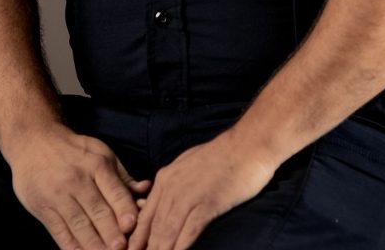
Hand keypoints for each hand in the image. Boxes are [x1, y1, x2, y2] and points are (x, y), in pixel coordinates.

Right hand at [6, 121, 152, 249]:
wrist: (34, 141)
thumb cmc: (74, 150)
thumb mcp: (100, 152)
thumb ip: (121, 175)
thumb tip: (145, 190)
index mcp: (97, 165)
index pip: (114, 190)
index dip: (123, 208)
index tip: (132, 225)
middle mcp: (78, 181)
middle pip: (97, 210)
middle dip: (111, 232)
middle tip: (122, 248)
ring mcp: (59, 196)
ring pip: (79, 224)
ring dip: (93, 244)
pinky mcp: (44, 209)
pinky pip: (60, 232)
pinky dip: (71, 246)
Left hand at [128, 126, 275, 249]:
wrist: (247, 144)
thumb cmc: (222, 157)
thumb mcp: (188, 166)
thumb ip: (173, 184)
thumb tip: (162, 205)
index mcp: (165, 178)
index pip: (144, 216)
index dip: (137, 239)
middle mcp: (172, 187)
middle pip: (153, 228)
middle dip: (146, 248)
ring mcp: (189, 195)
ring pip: (167, 232)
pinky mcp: (208, 203)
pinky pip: (189, 230)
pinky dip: (180, 247)